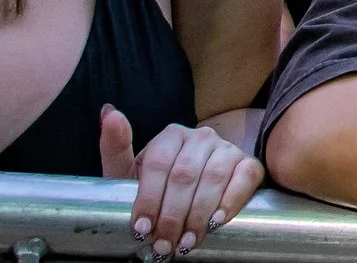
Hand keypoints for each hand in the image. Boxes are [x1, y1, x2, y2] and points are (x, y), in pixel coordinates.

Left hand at [101, 107, 262, 256]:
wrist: (191, 196)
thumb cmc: (156, 188)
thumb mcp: (129, 173)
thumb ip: (115, 146)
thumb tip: (109, 113)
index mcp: (171, 136)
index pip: (158, 163)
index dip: (148, 198)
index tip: (141, 227)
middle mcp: (201, 137)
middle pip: (185, 174)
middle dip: (172, 214)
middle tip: (163, 243)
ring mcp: (227, 149)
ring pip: (214, 177)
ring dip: (198, 214)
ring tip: (186, 241)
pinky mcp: (248, 164)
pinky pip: (244, 177)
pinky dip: (231, 201)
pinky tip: (216, 221)